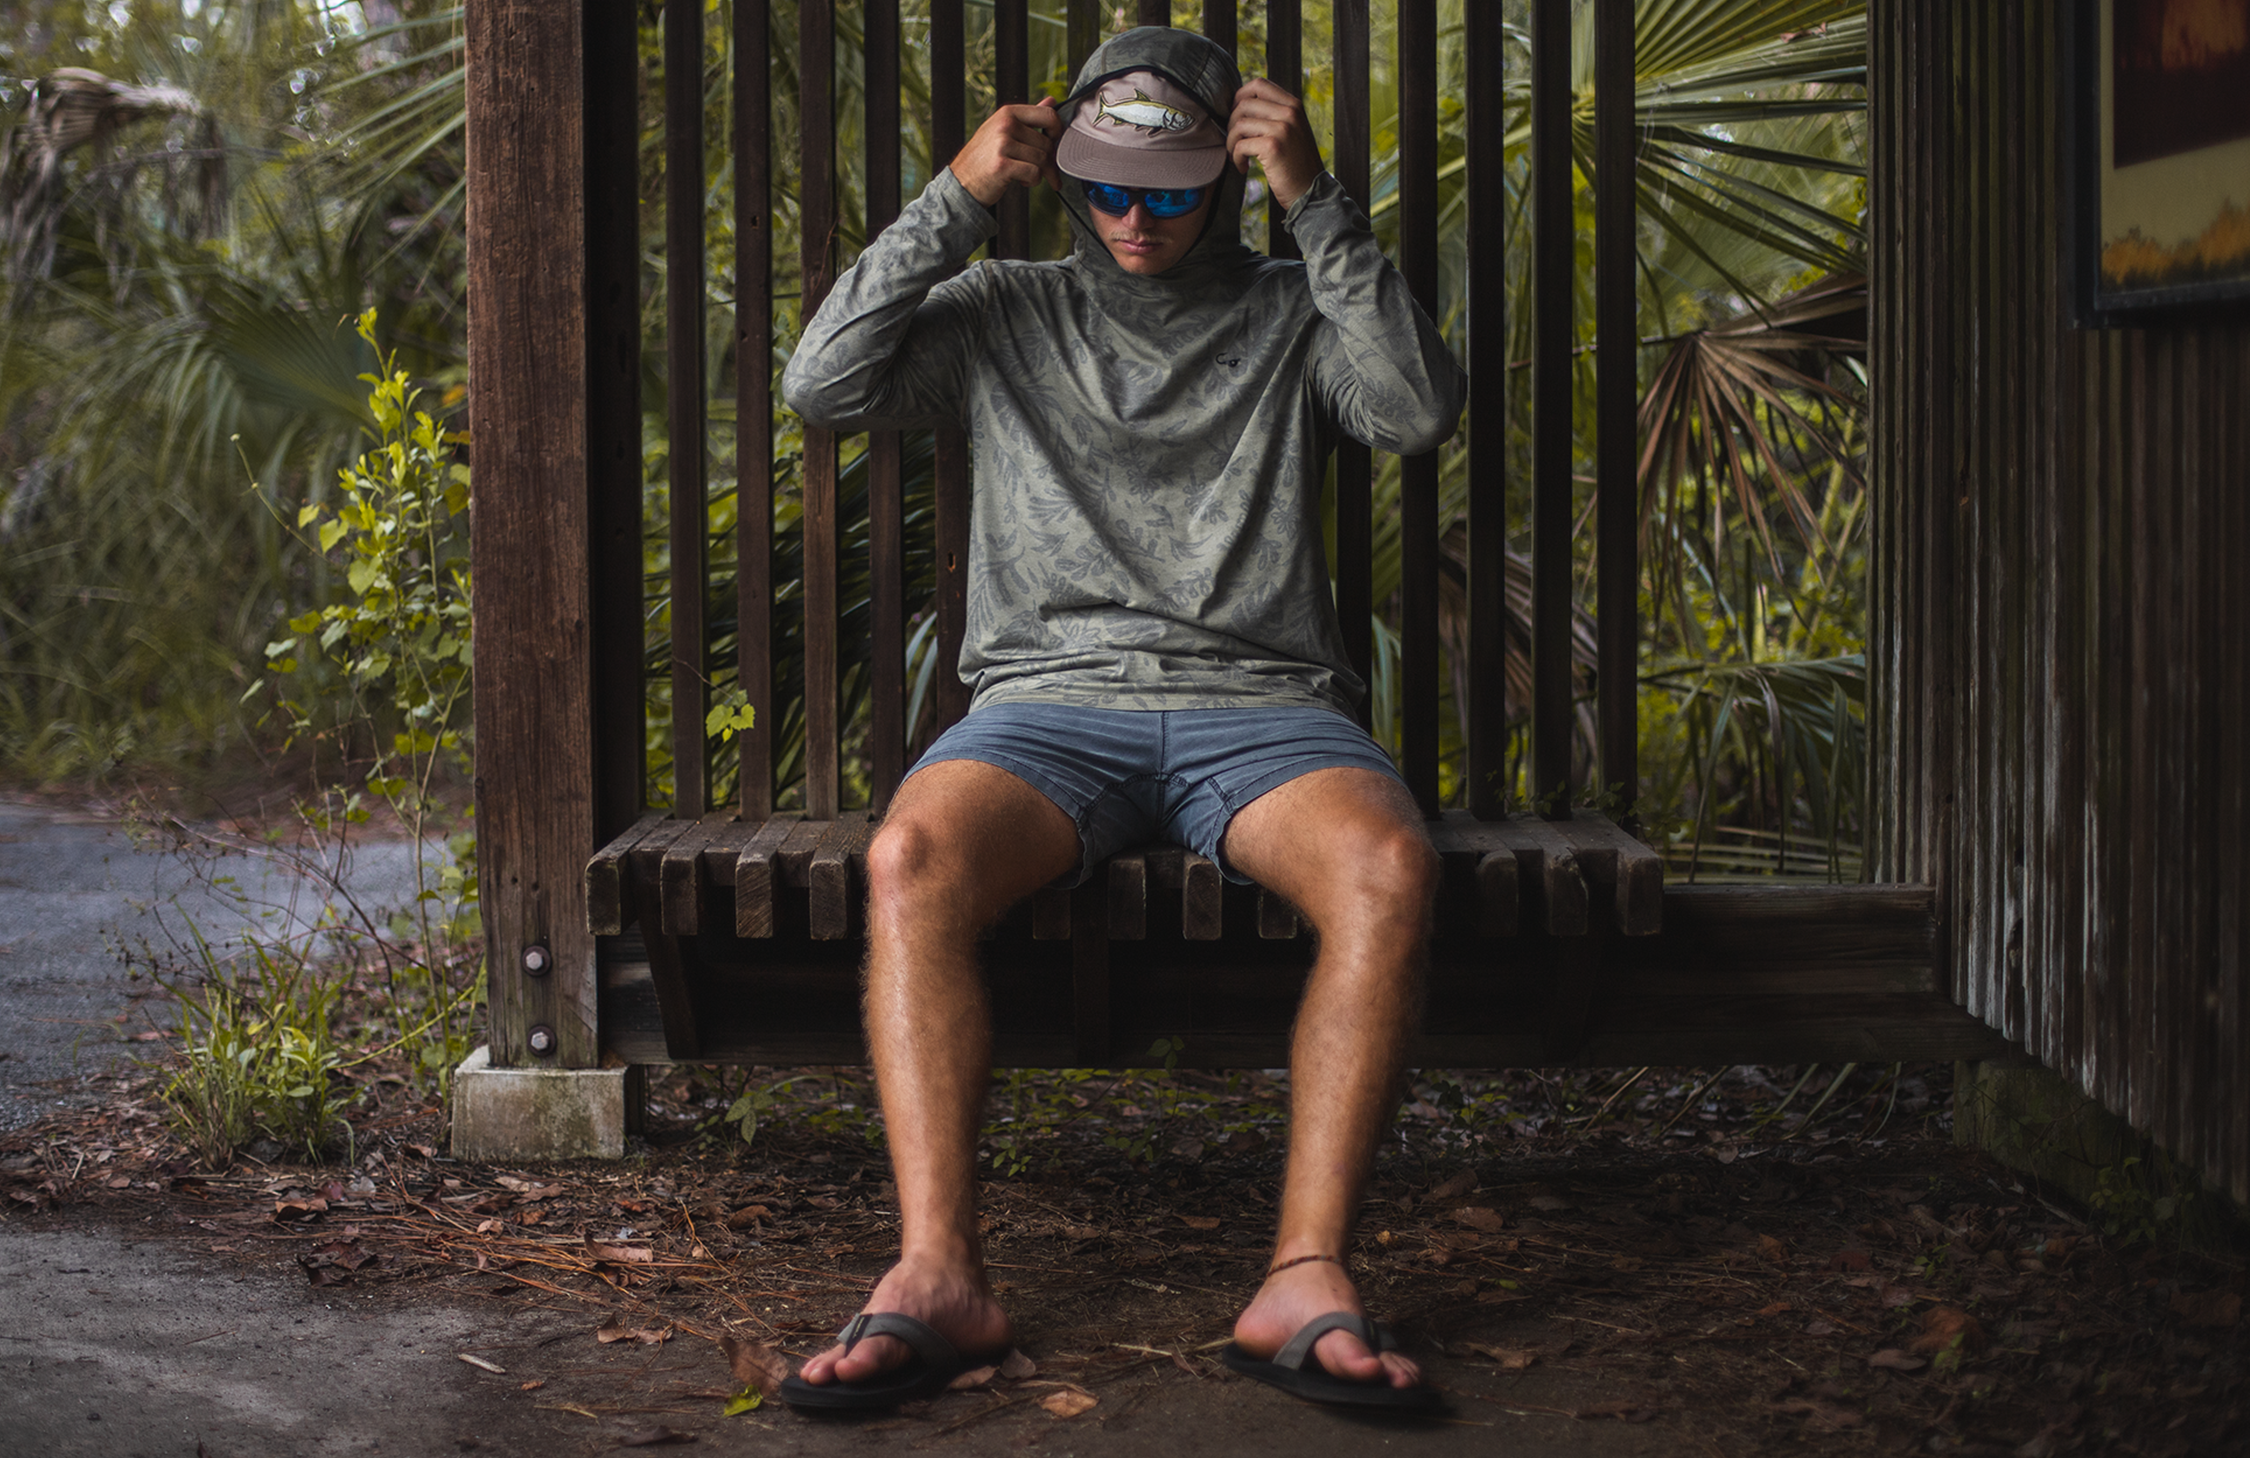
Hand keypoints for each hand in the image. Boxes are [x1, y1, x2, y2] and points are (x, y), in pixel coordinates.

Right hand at [949, 98, 1062, 205]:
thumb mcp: (1004, 131)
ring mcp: (1002, 144)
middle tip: (1041, 171)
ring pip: (1042, 159)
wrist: (962, 182)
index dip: (1058, 131)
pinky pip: (1034, 173)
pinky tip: (1021, 181)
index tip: (1055, 142)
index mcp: (1008, 113)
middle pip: (1047, 142)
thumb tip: (1051, 100)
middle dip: (1049, 161)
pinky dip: (1032, 181)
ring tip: (1026, 175)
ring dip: (1040, 173)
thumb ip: (1029, 117)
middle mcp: (1005, 124)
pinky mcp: (1002, 165)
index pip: (1048, 114)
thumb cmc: (985, 157)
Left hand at [1227, 77, 1322, 210]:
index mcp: (1293, 105)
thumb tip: (1240, 104)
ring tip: (1238, 155)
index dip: (1240, 97)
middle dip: (1232, 123)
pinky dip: (1236, 158)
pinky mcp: (1273, 146)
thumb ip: (1274, 114)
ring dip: (1231, 142)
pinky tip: (1243, 167)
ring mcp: (1282, 128)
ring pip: (1239, 123)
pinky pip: (1240, 145)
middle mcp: (1289, 112)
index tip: (1237, 116)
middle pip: (1244, 103)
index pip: (1259, 84)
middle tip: (1236, 141)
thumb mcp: (1291, 131)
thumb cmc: (1295, 164)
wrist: (1311, 192)